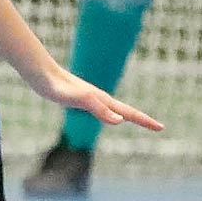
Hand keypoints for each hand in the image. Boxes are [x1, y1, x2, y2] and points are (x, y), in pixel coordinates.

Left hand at [28, 63, 161, 131]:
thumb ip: (98, 109)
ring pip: (113, 108)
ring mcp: (89, 96)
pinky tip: (106, 113)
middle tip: (157, 127)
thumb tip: (120, 120)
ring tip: (136, 120)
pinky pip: (100, 106)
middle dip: (141, 119)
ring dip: (127, 114)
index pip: (129, 112)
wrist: (39, 72)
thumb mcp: (78, 99)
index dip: (145, 121)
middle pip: (125, 110)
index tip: (162, 128)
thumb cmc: (57, 86)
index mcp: (102, 100)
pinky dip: (109, 111)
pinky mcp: (78, 96)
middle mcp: (99, 97)